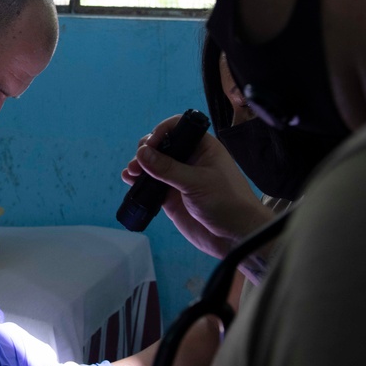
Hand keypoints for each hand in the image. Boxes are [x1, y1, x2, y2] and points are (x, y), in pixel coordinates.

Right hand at [122, 115, 274, 258]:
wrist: (235, 237)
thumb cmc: (228, 203)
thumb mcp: (197, 182)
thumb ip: (168, 168)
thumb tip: (142, 153)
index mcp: (203, 147)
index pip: (178, 128)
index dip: (162, 131)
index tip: (150, 145)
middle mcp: (189, 159)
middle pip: (161, 145)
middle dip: (146, 151)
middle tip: (138, 163)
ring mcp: (178, 178)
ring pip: (153, 165)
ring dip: (139, 166)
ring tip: (130, 173)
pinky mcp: (170, 196)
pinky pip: (150, 185)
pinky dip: (138, 182)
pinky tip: (129, 181)